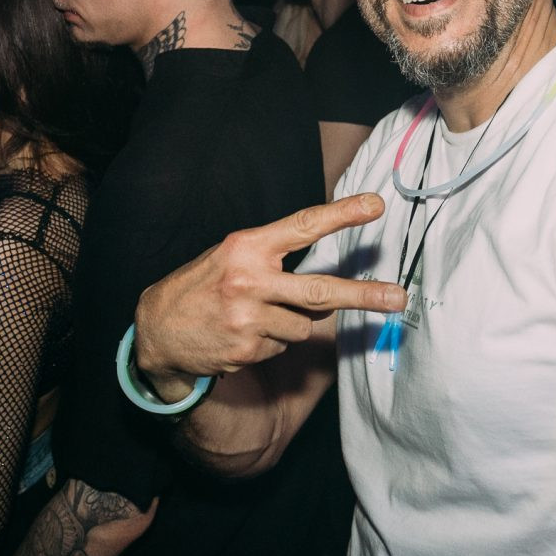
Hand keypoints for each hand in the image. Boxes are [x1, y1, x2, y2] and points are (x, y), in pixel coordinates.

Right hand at [133, 193, 405, 395]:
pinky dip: (271, 343)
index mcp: (248, 247)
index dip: (343, 214)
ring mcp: (248, 319)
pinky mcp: (247, 350)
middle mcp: (250, 281)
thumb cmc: (203, 285)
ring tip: (257, 315)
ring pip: (304, 325)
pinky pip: (282, 347)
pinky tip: (244, 334)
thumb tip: (332, 292)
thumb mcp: (232, 257)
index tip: (377, 205)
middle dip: (365, 295)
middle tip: (399, 298)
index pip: (304, 225)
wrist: (157, 328)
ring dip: (292, 323)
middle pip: (321, 290)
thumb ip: (277, 262)